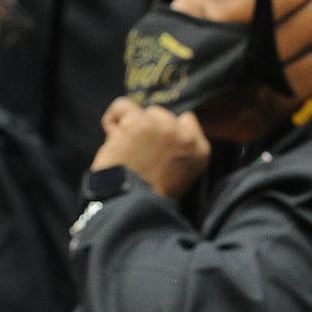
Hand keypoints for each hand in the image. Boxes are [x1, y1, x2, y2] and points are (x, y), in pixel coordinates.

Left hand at [90, 97, 210, 197]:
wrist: (134, 205)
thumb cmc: (151, 195)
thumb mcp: (178, 175)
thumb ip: (175, 152)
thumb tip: (151, 133)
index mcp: (200, 151)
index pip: (187, 121)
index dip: (167, 130)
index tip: (155, 144)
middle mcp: (185, 136)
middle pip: (164, 116)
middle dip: (150, 129)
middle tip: (138, 150)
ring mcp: (163, 127)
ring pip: (145, 112)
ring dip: (133, 125)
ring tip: (124, 146)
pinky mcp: (139, 123)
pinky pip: (123, 106)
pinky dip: (114, 116)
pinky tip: (111, 132)